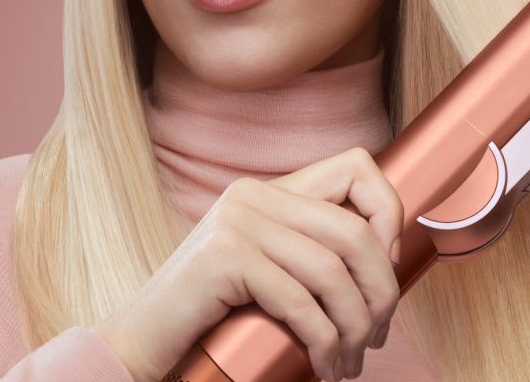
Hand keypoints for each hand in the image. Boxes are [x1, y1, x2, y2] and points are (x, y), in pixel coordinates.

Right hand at [94, 147, 404, 381]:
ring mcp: (236, 223)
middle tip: (376, 337)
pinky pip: (301, 303)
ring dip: (354, 328)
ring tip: (349, 363)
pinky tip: (324, 367)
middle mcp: (252, 195)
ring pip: (333, 273)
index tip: (386, 268)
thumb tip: (387, 261)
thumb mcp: (267, 271)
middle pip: (355, 231)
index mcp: (267, 190)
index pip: (356, 166)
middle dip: (381, 292)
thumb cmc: (210, 317)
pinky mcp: (225, 258)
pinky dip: (323, 343)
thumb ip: (307, 251)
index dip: (388, 211)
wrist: (141, 342)